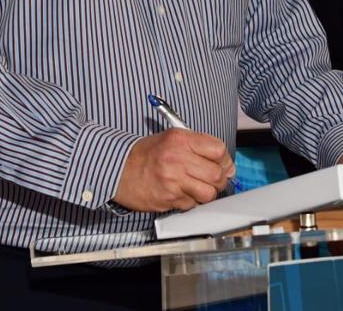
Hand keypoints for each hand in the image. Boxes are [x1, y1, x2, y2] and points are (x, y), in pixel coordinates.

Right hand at [112, 129, 235, 211]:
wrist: (117, 169)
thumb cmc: (146, 154)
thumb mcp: (171, 139)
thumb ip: (198, 147)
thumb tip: (225, 164)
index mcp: (180, 139)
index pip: (218, 150)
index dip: (224, 160)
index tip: (223, 165)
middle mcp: (177, 158)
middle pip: (216, 174)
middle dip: (219, 180)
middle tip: (212, 180)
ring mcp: (172, 180)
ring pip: (208, 193)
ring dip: (206, 193)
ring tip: (197, 188)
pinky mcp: (168, 198)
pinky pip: (192, 204)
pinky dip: (190, 201)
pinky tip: (180, 193)